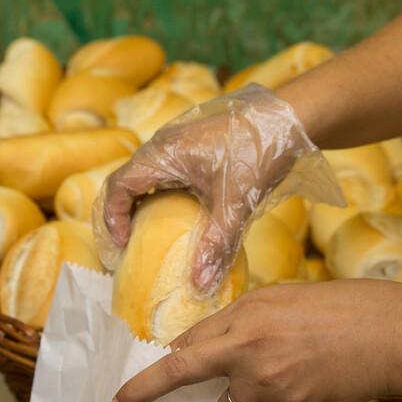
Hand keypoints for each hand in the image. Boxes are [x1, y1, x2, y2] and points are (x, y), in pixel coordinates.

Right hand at [97, 84, 323, 293]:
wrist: (289, 116)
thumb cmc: (259, 150)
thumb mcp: (237, 201)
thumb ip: (217, 243)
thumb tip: (200, 285)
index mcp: (164, 154)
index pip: (118, 185)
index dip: (112, 218)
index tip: (122, 245)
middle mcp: (164, 145)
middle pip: (126, 181)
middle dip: (121, 215)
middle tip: (128, 247)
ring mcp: (178, 144)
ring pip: (145, 176)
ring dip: (141, 205)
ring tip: (149, 236)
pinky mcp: (194, 147)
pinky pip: (165, 173)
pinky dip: (161, 197)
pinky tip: (179, 218)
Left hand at [107, 279, 401, 401]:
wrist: (391, 333)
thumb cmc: (344, 310)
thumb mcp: (286, 301)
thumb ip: (246, 323)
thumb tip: (212, 348)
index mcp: (245, 312)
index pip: (186, 343)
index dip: (153, 370)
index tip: (121, 396)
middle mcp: (247, 342)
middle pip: (185, 373)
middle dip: (148, 393)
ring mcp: (265, 376)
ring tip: (289, 382)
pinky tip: (316, 392)